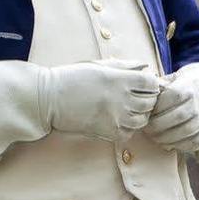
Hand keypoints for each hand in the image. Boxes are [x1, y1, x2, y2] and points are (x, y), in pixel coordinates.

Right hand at [43, 59, 161, 141]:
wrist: (47, 98)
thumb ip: (124, 66)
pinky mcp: (107, 131)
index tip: (142, 84)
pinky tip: (117, 121)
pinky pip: (129, 134)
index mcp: (119, 78)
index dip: (150, 83)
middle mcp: (121, 98)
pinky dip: (127, 129)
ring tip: (127, 110)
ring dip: (138, 115)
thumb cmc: (70, 78)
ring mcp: (116, 116)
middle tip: (135, 98)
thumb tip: (145, 66)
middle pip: (150, 102)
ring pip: (142, 120)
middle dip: (146, 99)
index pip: (151, 83)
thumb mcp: (98, 66)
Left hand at [144, 68, 198, 153]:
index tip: (145, 114)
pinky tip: (167, 143)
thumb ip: (156, 86)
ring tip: (154, 137)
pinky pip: (193, 142)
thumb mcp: (170, 81)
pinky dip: (177, 145)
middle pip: (178, 116)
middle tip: (147, 130)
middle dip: (158, 125)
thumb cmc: (179, 90)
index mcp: (188, 87)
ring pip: (186, 131)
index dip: (156, 108)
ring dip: (166, 137)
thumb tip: (141, 94)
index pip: (172, 97)